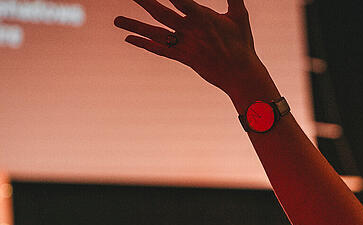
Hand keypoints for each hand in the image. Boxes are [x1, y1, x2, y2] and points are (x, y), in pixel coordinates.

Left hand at [114, 0, 258, 95]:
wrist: (241, 75)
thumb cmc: (243, 44)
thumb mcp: (240, 17)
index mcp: (203, 18)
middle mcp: (190, 31)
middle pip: (161, 13)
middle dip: (144, 1)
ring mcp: (185, 45)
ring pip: (155, 34)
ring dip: (134, 26)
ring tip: (116, 21)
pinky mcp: (183, 58)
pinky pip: (161, 50)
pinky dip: (144, 45)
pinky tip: (129, 39)